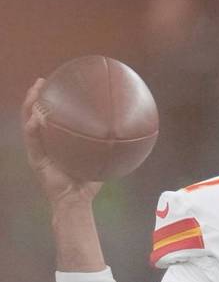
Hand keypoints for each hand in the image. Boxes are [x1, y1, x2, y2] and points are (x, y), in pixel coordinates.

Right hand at [22, 78, 101, 205]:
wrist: (76, 200)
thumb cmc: (88, 181)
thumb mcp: (98, 158)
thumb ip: (106, 145)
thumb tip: (126, 132)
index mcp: (56, 141)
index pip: (50, 116)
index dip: (49, 100)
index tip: (54, 83)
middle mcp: (44, 143)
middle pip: (34, 114)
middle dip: (35, 96)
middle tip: (41, 81)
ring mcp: (38, 150)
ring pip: (29, 122)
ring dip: (29, 106)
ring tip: (35, 92)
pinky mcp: (36, 159)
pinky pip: (33, 140)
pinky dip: (34, 128)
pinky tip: (36, 118)